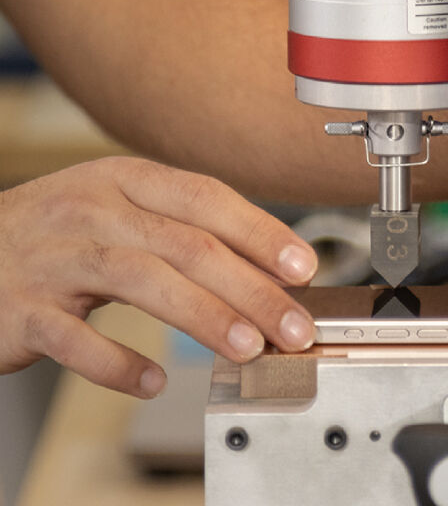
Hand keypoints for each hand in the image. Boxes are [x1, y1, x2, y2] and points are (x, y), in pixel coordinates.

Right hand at [0, 157, 317, 397]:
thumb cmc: (62, 235)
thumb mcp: (124, 214)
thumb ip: (187, 235)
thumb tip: (269, 272)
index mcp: (125, 179)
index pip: (207, 198)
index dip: (261, 233)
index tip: (304, 267)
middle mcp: (91, 209)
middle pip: (186, 244)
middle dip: (251, 289)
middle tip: (294, 326)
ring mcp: (54, 257)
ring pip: (142, 280)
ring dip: (205, 317)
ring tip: (249, 348)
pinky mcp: (22, 308)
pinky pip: (74, 338)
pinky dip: (117, 363)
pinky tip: (153, 382)